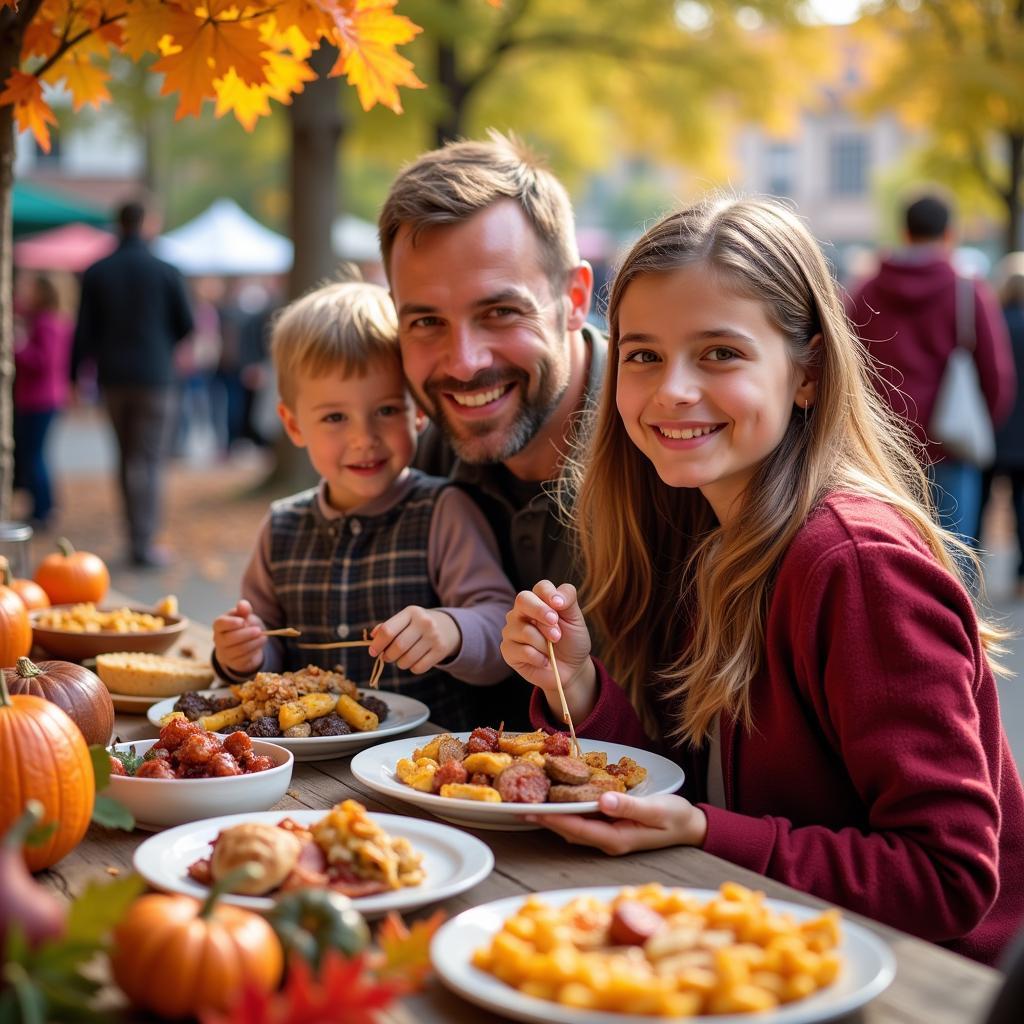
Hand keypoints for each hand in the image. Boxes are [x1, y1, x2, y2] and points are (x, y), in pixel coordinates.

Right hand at [212, 599, 265, 676]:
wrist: (245, 643)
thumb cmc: (243, 626)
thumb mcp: (244, 615)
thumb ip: (244, 609)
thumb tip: (242, 604)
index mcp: (219, 625)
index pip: (220, 624)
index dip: (230, 623)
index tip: (242, 621)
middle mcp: (218, 639)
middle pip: (229, 639)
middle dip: (245, 634)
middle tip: (258, 630)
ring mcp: (225, 653)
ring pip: (238, 650)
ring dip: (253, 643)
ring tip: (263, 637)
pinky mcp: (233, 662)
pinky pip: (244, 659)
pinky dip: (254, 651)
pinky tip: (260, 643)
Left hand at [369, 606, 460, 673]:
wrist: (447, 627)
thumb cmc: (417, 625)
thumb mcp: (404, 619)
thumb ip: (386, 627)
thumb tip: (372, 638)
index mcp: (411, 612)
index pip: (388, 630)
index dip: (377, 644)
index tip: (373, 652)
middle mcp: (424, 622)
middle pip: (397, 647)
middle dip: (387, 656)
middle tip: (386, 657)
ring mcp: (434, 636)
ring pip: (407, 660)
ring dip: (399, 663)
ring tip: (401, 658)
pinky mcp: (440, 650)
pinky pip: (418, 668)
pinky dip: (412, 668)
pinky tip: (414, 660)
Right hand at [500, 581, 595, 721]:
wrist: (570, 669)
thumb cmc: (572, 641)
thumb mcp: (576, 620)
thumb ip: (568, 601)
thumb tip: (556, 598)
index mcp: (539, 600)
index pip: (541, 588)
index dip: (549, 595)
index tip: (560, 606)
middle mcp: (522, 611)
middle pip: (523, 600)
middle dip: (542, 614)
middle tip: (557, 633)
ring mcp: (512, 630)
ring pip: (524, 630)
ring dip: (545, 643)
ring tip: (552, 650)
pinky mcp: (507, 649)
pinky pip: (522, 650)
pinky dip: (539, 658)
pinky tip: (544, 660)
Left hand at [528, 792, 706, 854]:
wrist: (691, 826)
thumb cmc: (675, 818)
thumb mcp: (656, 810)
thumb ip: (630, 807)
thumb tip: (603, 801)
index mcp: (616, 839)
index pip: (576, 829)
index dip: (552, 819)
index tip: (530, 811)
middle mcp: (607, 841)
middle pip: (569, 830)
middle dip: (544, 818)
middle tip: (518, 805)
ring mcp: (608, 836)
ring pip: (573, 826)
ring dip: (552, 815)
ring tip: (530, 801)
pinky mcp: (610, 828)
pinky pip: (582, 820)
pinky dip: (567, 810)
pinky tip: (557, 797)